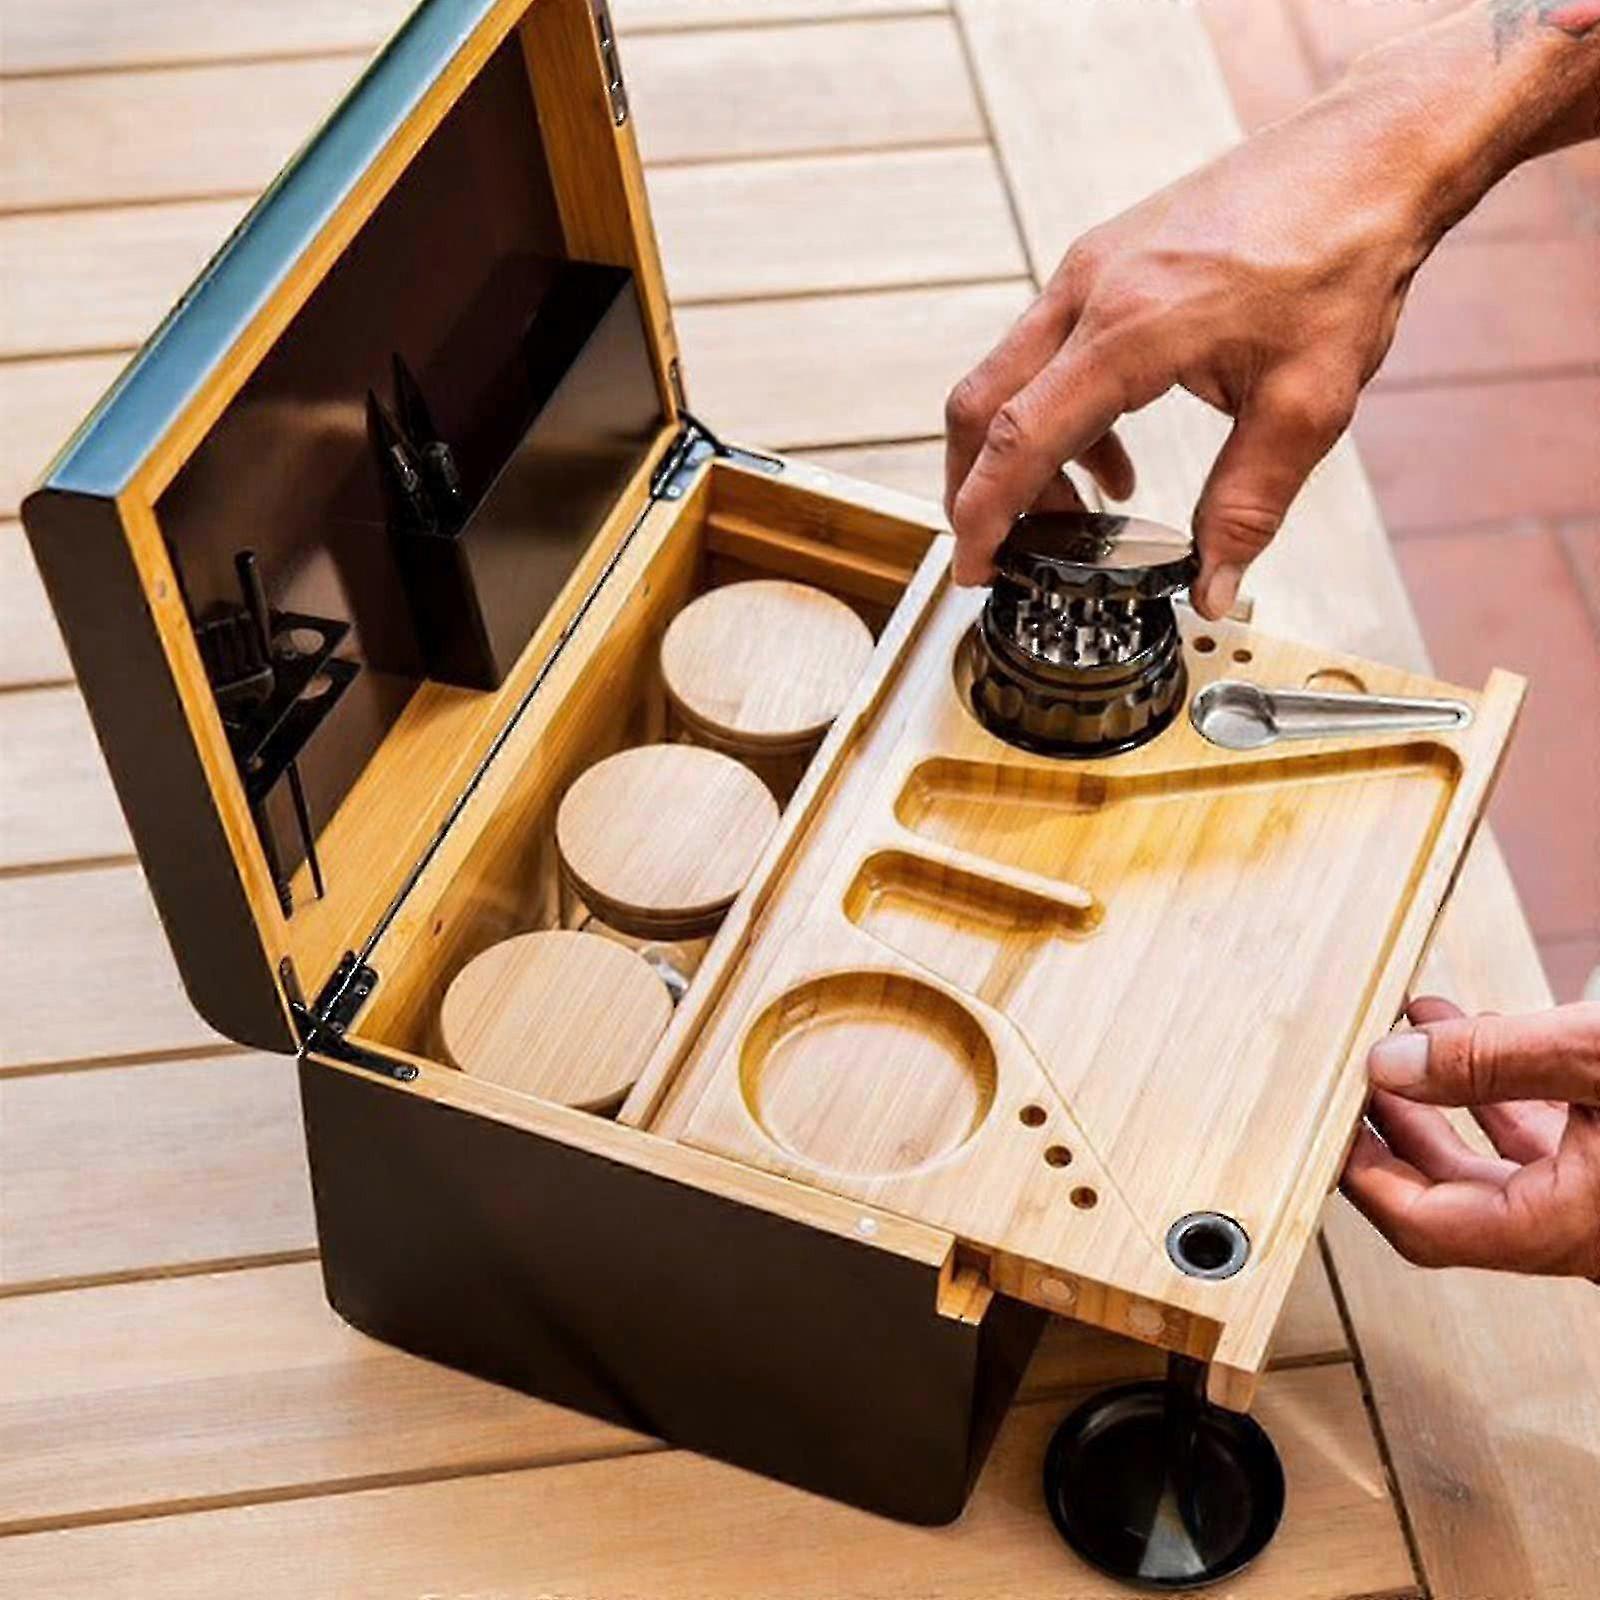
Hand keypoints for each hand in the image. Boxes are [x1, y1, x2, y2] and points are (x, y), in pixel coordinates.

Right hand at [943, 80, 1442, 610]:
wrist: (1371, 155)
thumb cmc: (1345, 259)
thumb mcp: (1309, 404)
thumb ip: (1248, 506)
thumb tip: (1211, 587)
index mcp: (1128, 330)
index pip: (1017, 439)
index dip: (984, 516)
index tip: (973, 567)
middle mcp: (1089, 290)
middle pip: (978, 405)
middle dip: (975, 487)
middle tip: (1004, 550)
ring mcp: (1089, 267)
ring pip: (1006, 376)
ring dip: (1020, 453)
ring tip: (1077, 514)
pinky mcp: (1104, 258)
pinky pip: (1046, 347)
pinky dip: (1055, 413)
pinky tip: (1114, 455)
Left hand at [1342, 996, 1599, 1278]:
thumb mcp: (1595, 1059)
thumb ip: (1491, 1061)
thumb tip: (1393, 1063)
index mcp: (1564, 1227)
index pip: (1421, 1224)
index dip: (1361, 1168)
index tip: (1329, 1116)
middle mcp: (1582, 1231)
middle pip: (1450, 1191)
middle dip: (1398, 1117)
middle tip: (1362, 1064)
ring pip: (1501, 1162)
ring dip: (1454, 1089)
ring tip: (1420, 1025)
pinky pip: (1550, 1143)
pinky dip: (1509, 1090)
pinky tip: (1492, 1035)